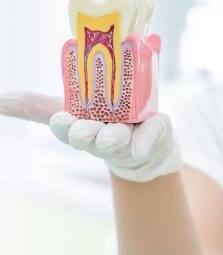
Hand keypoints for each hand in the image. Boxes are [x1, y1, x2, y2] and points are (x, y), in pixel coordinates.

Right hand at [0, 91, 180, 182]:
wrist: (144, 148)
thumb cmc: (101, 123)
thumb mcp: (70, 110)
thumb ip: (36, 106)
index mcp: (82, 127)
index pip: (67, 129)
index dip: (63, 126)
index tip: (60, 119)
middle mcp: (103, 136)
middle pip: (92, 137)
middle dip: (85, 135)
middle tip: (81, 131)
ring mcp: (129, 137)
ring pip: (119, 139)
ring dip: (112, 138)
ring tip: (109, 137)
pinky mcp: (154, 133)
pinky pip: (152, 135)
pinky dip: (145, 141)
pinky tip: (141, 147)